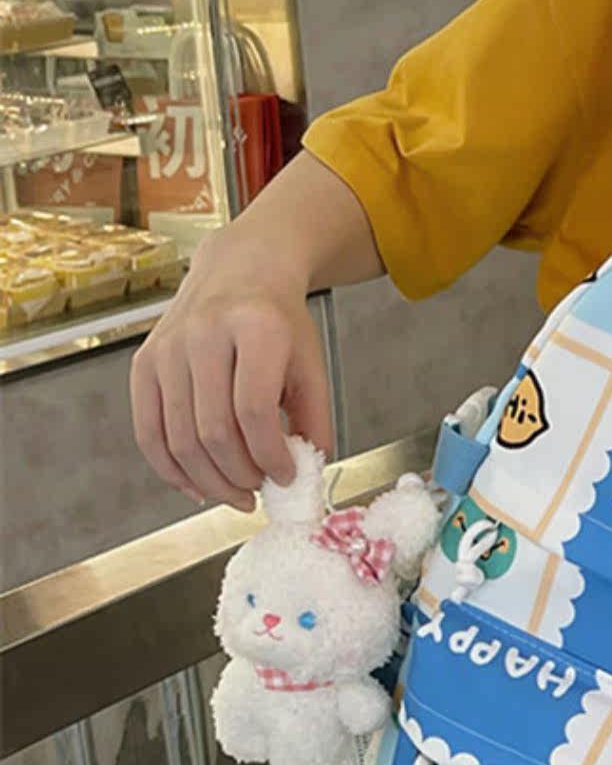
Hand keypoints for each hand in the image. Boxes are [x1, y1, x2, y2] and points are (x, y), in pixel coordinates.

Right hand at [130, 149, 383, 509]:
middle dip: (239, 476)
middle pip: (214, 431)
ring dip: (209, 481)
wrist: (240, 271)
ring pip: (180, 439)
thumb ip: (314, 422)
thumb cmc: (278, 322)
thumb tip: (306, 478)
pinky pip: (148, 432)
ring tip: (235, 493)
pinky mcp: (144, 363)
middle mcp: (204, 333)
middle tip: (258, 492)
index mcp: (255, 327)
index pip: (255, 411)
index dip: (270, 457)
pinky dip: (170, 470)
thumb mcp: (310, 364)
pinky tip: (196, 486)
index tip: (286, 477)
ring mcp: (167, 348)